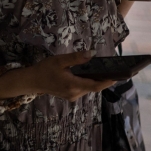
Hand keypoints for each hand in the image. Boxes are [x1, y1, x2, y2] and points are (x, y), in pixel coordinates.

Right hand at [0, 51, 115, 101]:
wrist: (32, 81)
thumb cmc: (45, 69)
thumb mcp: (60, 60)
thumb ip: (76, 58)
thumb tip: (92, 54)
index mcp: (73, 85)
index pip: (95, 86)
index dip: (107, 82)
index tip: (118, 76)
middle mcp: (75, 94)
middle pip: (93, 87)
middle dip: (103, 78)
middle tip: (113, 69)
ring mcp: (72, 96)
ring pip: (88, 88)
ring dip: (95, 80)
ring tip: (104, 69)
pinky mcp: (70, 95)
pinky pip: (83, 88)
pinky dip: (88, 81)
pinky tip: (89, 73)